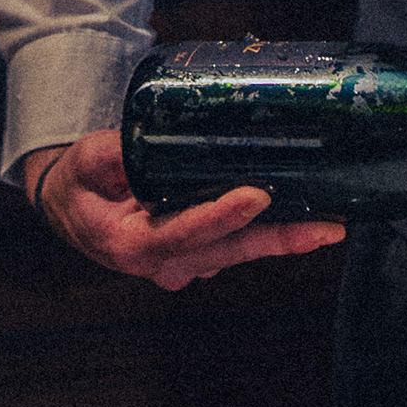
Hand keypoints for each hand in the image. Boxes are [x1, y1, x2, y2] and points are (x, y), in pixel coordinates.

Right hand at [21, 131, 346, 289]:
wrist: (76, 208)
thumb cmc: (82, 185)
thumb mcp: (85, 162)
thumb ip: (109, 155)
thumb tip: (134, 144)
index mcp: (131, 244)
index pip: (183, 233)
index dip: (221, 217)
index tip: (256, 198)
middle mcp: (164, 262)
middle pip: (227, 250)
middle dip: (278, 240)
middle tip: (325, 228)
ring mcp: (186, 262)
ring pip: (240, 250)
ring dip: (284, 239)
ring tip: (330, 224)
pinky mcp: (203, 252)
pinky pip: (241, 243)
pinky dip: (272, 231)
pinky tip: (306, 216)